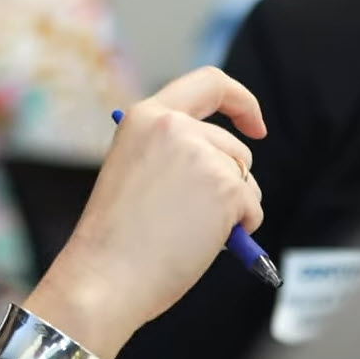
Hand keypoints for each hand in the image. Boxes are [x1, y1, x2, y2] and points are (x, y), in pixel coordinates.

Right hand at [24, 67, 266, 357]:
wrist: (105, 275)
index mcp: (145, 116)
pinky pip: (252, 207)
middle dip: (231, 181)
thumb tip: (222, 164)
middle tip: (200, 215)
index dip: (241, 101)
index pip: (209, 83)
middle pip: (234, 147)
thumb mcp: (133, 169)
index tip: (254, 125)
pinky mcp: (226, 187)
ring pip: (244, 178)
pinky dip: (241, 228)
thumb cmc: (114, 236)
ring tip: (191, 230)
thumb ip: (170, 152)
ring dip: (234, 206)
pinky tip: (204, 242)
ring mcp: (203, 155)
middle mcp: (175, 126)